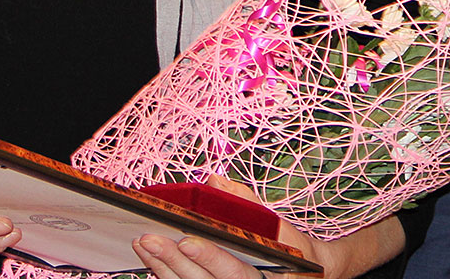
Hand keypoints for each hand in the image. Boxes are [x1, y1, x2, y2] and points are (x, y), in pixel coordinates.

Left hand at [131, 209, 402, 278]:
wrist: (308, 277)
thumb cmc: (292, 250)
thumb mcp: (279, 225)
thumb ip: (246, 202)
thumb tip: (213, 180)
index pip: (234, 273)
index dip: (209, 258)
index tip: (187, 239)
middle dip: (172, 262)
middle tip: (148, 238)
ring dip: (162, 269)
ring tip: (142, 243)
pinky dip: (167, 276)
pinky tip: (151, 260)